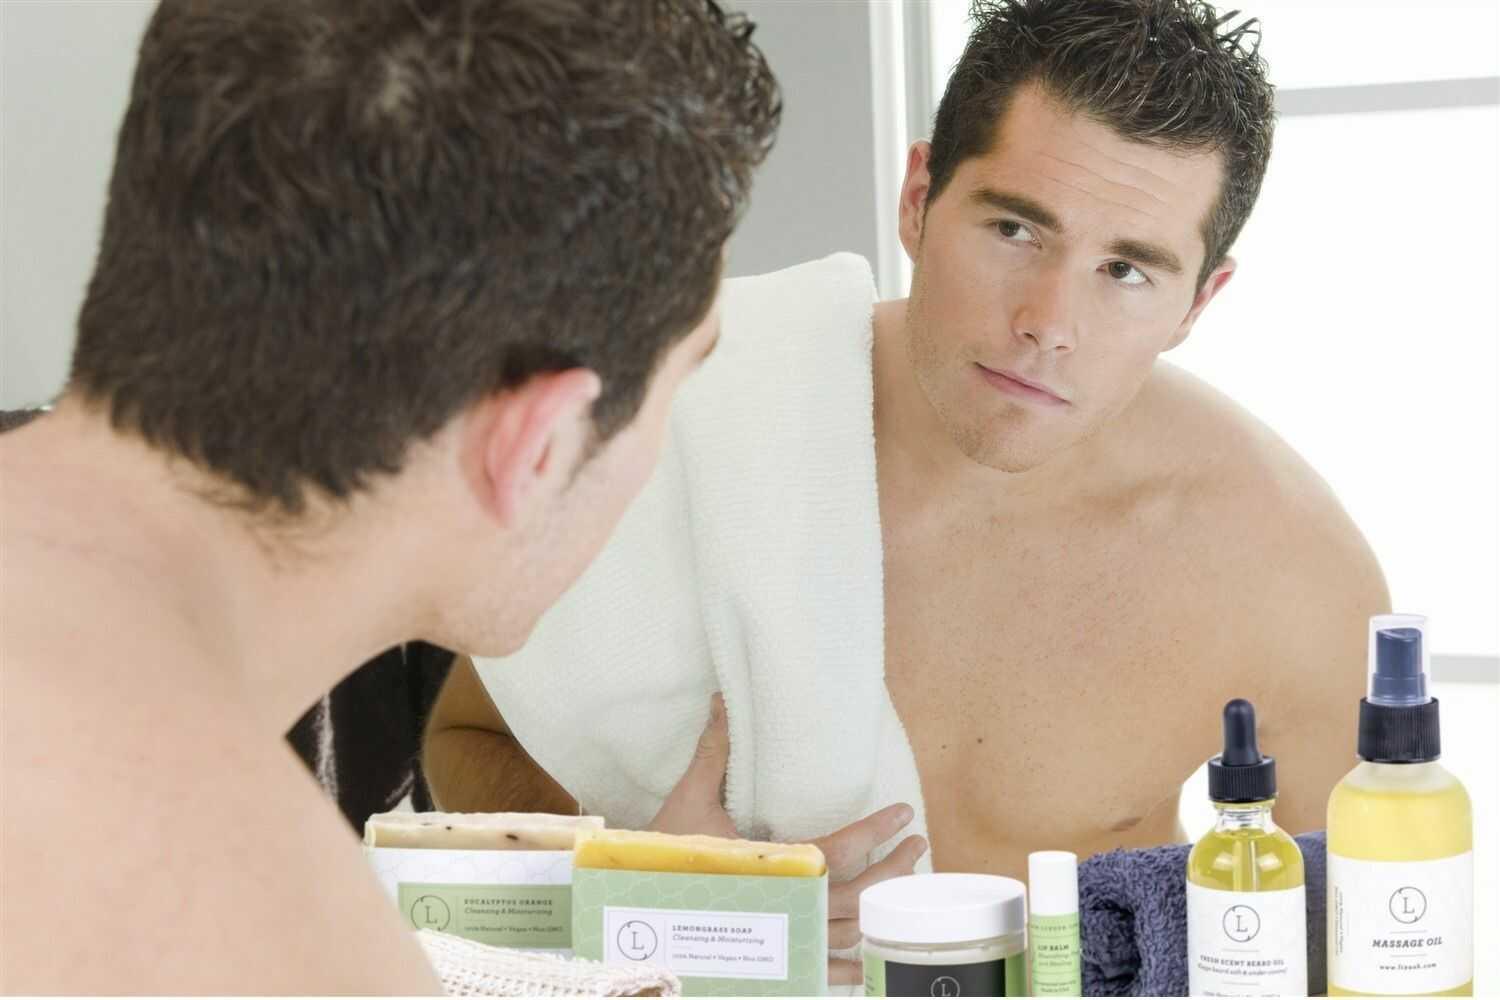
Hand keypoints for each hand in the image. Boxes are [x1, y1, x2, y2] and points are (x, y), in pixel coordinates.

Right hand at [649, 694, 928, 988]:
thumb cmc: (662, 855)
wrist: (633, 910)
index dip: (876, 830)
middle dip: (894, 868)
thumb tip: (723, 701)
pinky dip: (851, 968)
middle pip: (859, 894)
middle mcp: (786, 908)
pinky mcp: (773, 962)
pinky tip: (870, 959)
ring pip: (850, 932)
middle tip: (917, 844)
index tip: (904, 813)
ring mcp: (782, 940)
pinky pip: (823, 972)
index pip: (841, 849)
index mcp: (773, 868)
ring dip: (883, 909)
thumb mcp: (690, 800)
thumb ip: (715, 753)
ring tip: (905, 888)